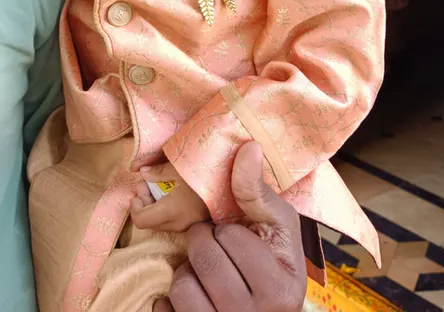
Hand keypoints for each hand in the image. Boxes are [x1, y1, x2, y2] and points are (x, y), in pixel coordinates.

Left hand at [131, 162, 209, 232]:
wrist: (233, 181)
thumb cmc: (202, 173)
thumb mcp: (177, 168)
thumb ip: (157, 172)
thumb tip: (142, 173)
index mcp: (170, 212)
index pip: (141, 221)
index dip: (134, 206)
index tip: (138, 191)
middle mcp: (177, 224)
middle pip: (149, 222)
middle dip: (144, 202)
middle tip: (148, 183)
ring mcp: (187, 226)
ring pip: (161, 222)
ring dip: (155, 205)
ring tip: (160, 185)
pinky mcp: (194, 223)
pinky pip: (173, 221)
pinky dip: (166, 209)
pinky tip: (173, 192)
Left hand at [159, 142, 306, 311]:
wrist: (269, 311)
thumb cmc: (276, 261)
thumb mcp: (279, 225)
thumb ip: (259, 191)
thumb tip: (249, 148)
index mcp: (279, 288)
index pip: (232, 239)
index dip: (228, 230)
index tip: (234, 235)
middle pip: (204, 260)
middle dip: (204, 242)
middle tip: (216, 245)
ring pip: (182, 287)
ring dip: (187, 270)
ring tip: (206, 270)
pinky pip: (164, 311)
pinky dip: (170, 299)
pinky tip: (193, 293)